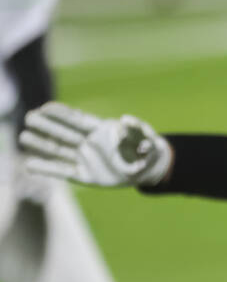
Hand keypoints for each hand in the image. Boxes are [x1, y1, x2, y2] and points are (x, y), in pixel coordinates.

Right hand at [18, 102, 171, 187]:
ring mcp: (86, 158)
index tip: (44, 107)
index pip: (78, 120)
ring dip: (42, 144)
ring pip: (59, 149)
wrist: (149, 169)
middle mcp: (90, 143)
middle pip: (64, 132)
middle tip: (28, 118)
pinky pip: (62, 170)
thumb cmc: (149, 149)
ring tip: (23, 136)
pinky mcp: (85, 175)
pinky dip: (47, 168)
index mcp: (102, 130)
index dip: (62, 113)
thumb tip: (125, 120)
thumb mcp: (147, 138)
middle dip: (47, 125)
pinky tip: (29, 164)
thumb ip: (136, 130)